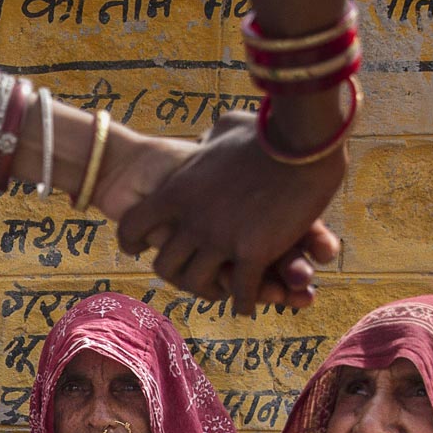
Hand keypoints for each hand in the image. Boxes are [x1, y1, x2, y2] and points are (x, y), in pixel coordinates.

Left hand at [116, 103, 345, 313]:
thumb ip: (208, 140)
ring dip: (207, 291)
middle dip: (174, 274)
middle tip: (187, 277)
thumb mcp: (225, 128)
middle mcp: (192, 219)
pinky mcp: (253, 253)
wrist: (301, 140)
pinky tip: (245, 304)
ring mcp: (221, 238)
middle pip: (163, 265)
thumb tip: (206, 140)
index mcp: (177, 190)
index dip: (132, 240)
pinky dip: (242, 302)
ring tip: (217, 291)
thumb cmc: (267, 131)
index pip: (133, 224)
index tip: (138, 248)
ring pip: (197, 283)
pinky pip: (240, 290)